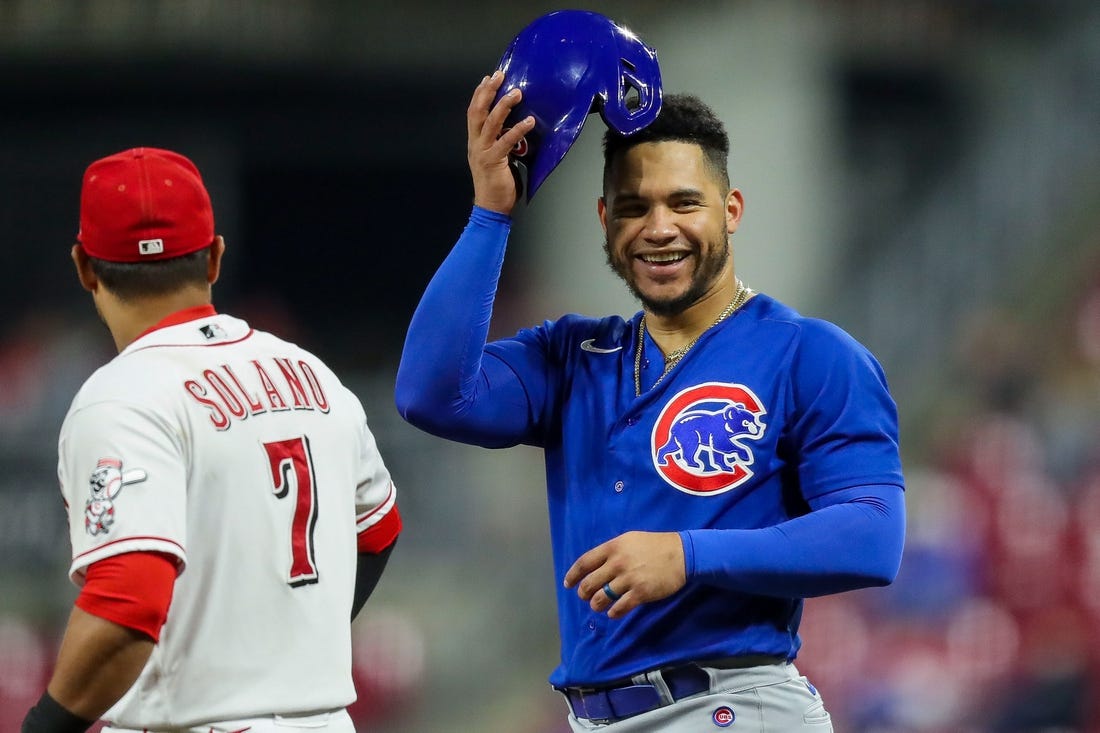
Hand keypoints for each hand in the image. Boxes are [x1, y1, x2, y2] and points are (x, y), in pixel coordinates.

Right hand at [466, 70, 534, 214]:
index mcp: (475, 141)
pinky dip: (518, 129)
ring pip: (491, 123)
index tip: (489, 78)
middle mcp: (475, 144)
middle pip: (478, 111)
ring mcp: (483, 152)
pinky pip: (505, 142)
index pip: (474, 112)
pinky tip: (529, 121)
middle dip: (488, 92)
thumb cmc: (496, 184)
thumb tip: (514, 127)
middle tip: (500, 76)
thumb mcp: (496, 157)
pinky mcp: (493, 162)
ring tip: (517, 92)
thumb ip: (500, 141)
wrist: (490, 207)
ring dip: (504, 105)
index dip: (480, 94)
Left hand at [563, 531, 686, 619]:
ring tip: (598, 606)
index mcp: (612, 547)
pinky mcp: (640, 593)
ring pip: (601, 598)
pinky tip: (613, 612)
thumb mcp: (629, 540)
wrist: (681, 554)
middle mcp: (617, 563)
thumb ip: (612, 551)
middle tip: (585, 597)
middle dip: (583, 593)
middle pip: (589, 583)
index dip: (573, 575)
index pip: (584, 563)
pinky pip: (619, 608)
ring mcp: (628, 579)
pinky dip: (613, 613)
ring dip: (596, 605)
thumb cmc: (654, 545)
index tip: (568, 584)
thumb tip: (596, 565)